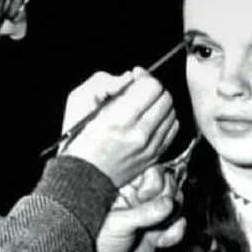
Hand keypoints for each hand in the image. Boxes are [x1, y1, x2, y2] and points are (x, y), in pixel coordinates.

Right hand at [60, 69, 178, 188]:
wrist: (83, 175)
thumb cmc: (78, 138)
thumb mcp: (80, 100)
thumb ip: (105, 82)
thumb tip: (130, 78)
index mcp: (119, 118)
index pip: (151, 86)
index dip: (145, 76)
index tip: (136, 76)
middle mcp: (138, 134)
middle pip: (165, 98)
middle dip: (154, 88)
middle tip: (141, 90)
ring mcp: (149, 147)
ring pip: (171, 113)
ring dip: (161, 104)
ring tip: (146, 105)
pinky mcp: (154, 156)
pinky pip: (172, 131)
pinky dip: (165, 121)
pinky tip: (152, 120)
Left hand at [96, 164, 186, 251]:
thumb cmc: (98, 242)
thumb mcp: (119, 223)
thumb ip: (144, 213)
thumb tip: (168, 204)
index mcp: (127, 187)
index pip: (154, 172)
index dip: (156, 182)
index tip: (146, 196)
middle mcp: (141, 198)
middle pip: (170, 187)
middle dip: (168, 199)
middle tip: (157, 214)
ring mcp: (151, 214)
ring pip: (176, 205)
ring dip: (173, 218)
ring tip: (158, 231)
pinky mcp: (158, 230)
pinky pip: (177, 226)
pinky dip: (175, 233)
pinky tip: (163, 240)